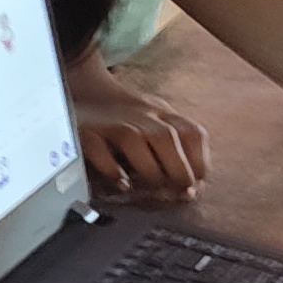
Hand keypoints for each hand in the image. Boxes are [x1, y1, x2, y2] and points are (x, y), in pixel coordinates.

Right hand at [66, 55, 209, 199]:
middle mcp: (141, 115)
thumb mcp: (156, 122)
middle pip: (167, 137)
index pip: (193, 133)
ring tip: (150, 190)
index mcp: (163, 113)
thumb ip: (174, 150)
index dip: (198, 163)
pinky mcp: (87, 133)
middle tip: (175, 193)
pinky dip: (112, 170)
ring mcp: (113, 123)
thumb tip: (190, 190)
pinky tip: (121, 184)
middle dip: (177, 171)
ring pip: (135, 141)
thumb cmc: (125, 118)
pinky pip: (99, 150)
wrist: (84, 89)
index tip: (193, 184)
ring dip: (148, 171)